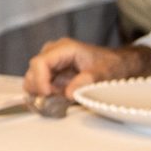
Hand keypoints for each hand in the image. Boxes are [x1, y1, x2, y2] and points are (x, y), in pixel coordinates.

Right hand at [24, 38, 150, 97]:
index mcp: (64, 48)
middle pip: (32, 71)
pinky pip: (40, 86)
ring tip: (59, 100)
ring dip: (42, 93)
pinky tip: (59, 99)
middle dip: (39, 89)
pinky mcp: (52, 74)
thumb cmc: (111, 65)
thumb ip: (87, 80)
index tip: (48, 94)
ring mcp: (51, 63)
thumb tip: (69, 93)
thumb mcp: (103, 73)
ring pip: (33, 80)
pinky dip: (46, 95)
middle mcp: (53, 53)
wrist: (118, 65)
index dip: (39, 80)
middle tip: (53, 102)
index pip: (39, 62)